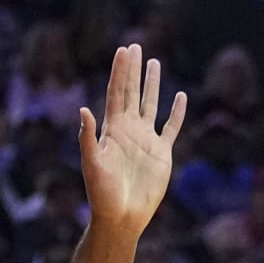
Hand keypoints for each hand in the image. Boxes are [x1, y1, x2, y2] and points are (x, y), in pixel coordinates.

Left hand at [78, 44, 187, 236]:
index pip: (116, 94)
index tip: (122, 50)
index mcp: (112, 130)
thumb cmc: (101, 194)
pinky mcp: (162, 153)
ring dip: (152, 84)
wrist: (121, 216)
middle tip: (135, 46)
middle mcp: (128, 131)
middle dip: (133, 70)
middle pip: (132, 93)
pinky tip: (180, 96)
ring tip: (153, 62)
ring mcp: (146, 140)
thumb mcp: (92, 164)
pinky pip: (171, 127)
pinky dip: (176, 111)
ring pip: (151, 104)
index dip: (119, 72)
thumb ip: (88, 138)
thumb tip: (83, 110)